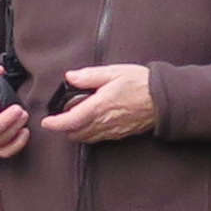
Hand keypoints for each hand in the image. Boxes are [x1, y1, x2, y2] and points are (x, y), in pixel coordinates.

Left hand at [36, 62, 157, 142]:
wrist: (164, 99)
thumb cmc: (140, 84)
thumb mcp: (113, 72)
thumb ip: (89, 76)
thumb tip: (70, 77)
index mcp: (99, 106)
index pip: (71, 121)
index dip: (55, 124)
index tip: (46, 122)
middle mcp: (104, 122)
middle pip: (76, 133)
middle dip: (64, 128)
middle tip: (58, 118)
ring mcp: (112, 130)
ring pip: (86, 138)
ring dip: (76, 132)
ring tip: (72, 120)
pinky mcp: (120, 134)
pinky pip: (99, 138)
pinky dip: (89, 134)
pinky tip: (90, 124)